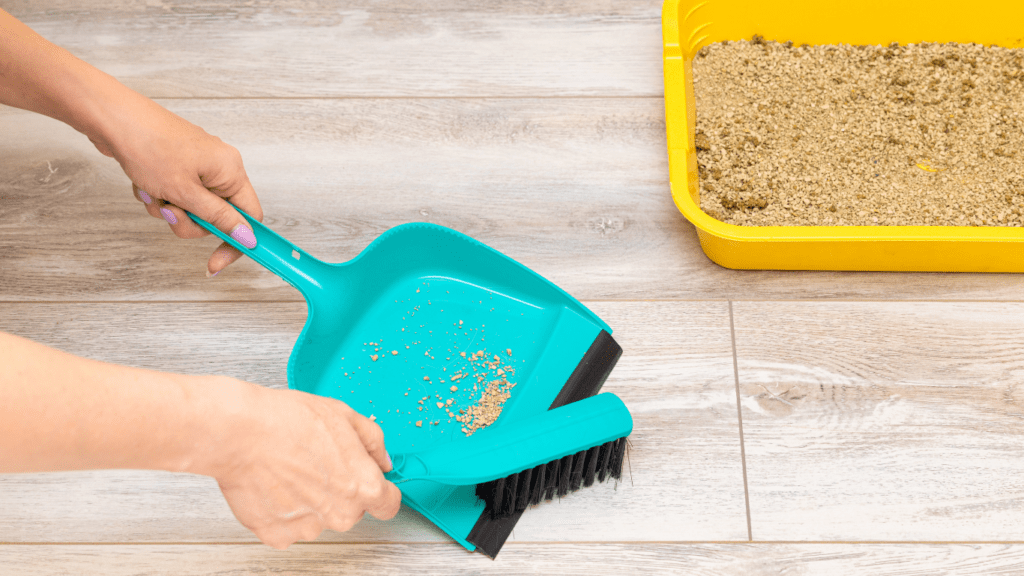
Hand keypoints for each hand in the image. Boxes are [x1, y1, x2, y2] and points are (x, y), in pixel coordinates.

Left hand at [0, 9, 260, 275]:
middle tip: (169, 212)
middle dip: (188, 221)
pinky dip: (159, 196)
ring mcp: (197, 165)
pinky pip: (175, 195)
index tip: (215, 262)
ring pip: (191, 209)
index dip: (235, 242)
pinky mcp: (177, 165)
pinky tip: (143, 183)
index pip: (249, 217)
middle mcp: (219, 167)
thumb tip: (248, 238)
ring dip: (168, 209)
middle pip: (216, 216)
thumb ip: (219, 219)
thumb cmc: (149, 147)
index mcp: (231, 170)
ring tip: (150, 192)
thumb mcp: (186, 193)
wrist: (112, 119)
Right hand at [212, 383, 401, 548]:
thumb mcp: (344, 415)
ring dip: (312, 501)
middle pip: (352, 510)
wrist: (239, 432)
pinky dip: (284, 510)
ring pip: (320, 518)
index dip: (382, 490)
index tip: (372, 483)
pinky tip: (275, 484)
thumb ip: (373, 442)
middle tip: (318, 463)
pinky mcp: (278, 535)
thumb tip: (382, 461)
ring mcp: (308, 528)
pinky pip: (290, 527)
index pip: (389, 504)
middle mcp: (340, 514)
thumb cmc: (287, 420)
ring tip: (291, 470)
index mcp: (363, 486)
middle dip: (341, 490)